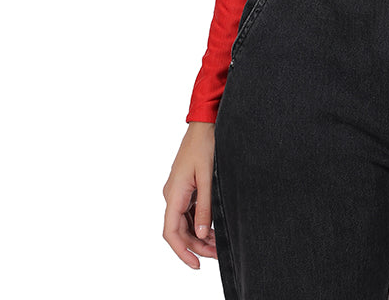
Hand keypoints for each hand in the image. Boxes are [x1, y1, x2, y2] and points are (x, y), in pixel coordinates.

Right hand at [162, 121, 217, 268]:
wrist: (204, 123)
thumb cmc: (205, 145)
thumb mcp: (208, 178)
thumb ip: (205, 207)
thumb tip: (201, 234)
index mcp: (174, 194)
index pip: (171, 233)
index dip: (182, 252)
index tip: (196, 264)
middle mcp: (172, 195)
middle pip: (179, 230)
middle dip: (196, 246)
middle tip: (215, 255)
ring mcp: (178, 191)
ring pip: (184, 222)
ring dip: (199, 235)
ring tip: (217, 244)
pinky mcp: (186, 187)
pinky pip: (189, 211)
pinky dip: (200, 222)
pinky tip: (212, 228)